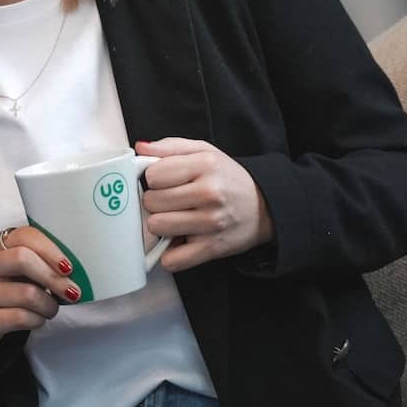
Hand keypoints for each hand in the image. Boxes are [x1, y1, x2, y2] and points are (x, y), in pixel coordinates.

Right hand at [0, 225, 78, 354]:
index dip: (51, 250)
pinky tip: (37, 320)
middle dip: (53, 277)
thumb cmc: (9, 292)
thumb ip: (42, 265)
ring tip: (50, 309)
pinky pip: (20, 318)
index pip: (25, 236)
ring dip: (49, 306)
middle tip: (72, 292)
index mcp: (0, 249)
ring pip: (27, 293)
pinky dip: (37, 320)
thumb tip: (75, 274)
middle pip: (22, 258)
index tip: (68, 268)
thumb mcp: (21, 273)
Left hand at [137, 138, 273, 272]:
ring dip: (161, 225)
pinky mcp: (212, 248)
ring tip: (174, 219)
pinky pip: (172, 259)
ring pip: (157, 227)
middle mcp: (210, 193)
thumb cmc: (229, 179)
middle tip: (170, 202)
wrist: (265, 208)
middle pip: (151, 202)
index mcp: (206, 165)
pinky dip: (170, 254)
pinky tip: (179, 241)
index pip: (153, 175)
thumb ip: (171, 147)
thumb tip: (140, 148)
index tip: (164, 182)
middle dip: (155, 202)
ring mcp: (211, 223)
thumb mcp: (205, 152)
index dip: (153, 179)